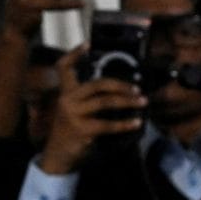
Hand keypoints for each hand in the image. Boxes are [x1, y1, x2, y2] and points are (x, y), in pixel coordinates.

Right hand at [37, 50, 146, 175]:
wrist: (58, 156)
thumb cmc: (70, 131)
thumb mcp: (72, 111)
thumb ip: (86, 99)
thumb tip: (117, 92)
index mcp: (65, 93)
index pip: (64, 67)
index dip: (74, 54)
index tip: (88, 43)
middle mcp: (67, 100)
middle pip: (97, 83)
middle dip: (121, 85)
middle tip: (137, 88)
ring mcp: (74, 114)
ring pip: (105, 101)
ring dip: (127, 101)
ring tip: (142, 102)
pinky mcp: (82, 130)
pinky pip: (108, 124)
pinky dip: (124, 124)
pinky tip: (135, 122)